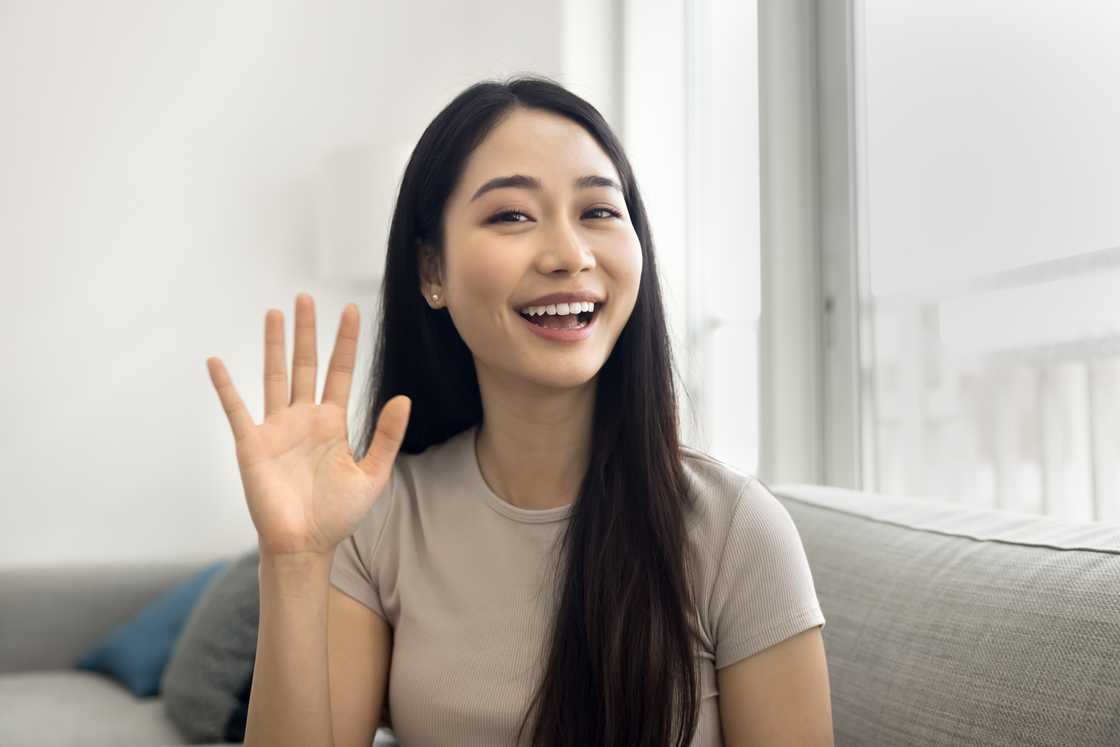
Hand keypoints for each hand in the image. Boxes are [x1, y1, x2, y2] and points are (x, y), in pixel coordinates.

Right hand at [206, 293, 409, 557]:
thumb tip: (403, 398)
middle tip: (306, 297)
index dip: (346, 342)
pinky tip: (216, 361)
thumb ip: (387, 436)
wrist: (305, 545)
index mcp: (333, 423)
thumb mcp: (373, 474)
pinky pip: (236, 409)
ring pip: (274, 376)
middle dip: (307, 332)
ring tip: (274, 313)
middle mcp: (304, 418)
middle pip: (305, 365)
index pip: (341, 372)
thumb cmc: (338, 514)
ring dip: (273, 345)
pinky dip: (226, 386)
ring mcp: (276, 428)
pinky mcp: (252, 444)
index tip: (350, 310)